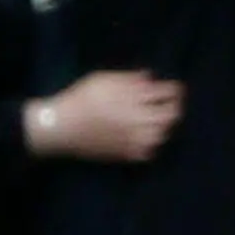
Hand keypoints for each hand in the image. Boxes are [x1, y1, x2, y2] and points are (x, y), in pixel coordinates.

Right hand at [47, 69, 184, 161]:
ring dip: (164, 125)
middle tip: (167, 103)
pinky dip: (152, 144)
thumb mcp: (107, 79)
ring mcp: (135, 140)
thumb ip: (132, 79)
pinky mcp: (125, 154)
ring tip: (156, 119)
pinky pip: (149, 152)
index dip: (174, 89)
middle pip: (173, 115)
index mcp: (139, 100)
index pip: (170, 93)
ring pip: (164, 134)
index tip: (172, 88)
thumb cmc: (82, 98)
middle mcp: (142, 121)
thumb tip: (150, 79)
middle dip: (173, 106)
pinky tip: (146, 137)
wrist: (60, 127)